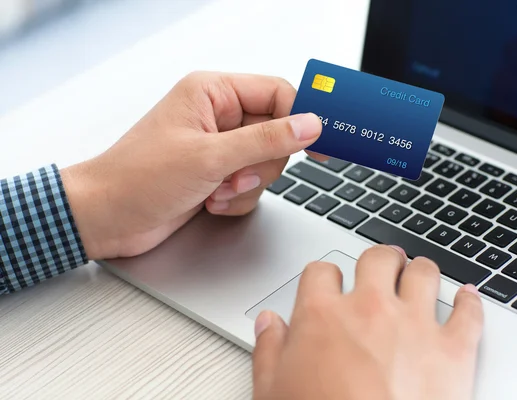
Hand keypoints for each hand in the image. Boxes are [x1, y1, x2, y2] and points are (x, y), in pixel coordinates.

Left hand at [60, 72, 322, 259]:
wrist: (105, 218)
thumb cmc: (137, 178)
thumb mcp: (210, 157)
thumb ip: (266, 140)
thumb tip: (310, 125)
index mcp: (213, 93)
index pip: (278, 94)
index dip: (303, 116)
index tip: (324, 139)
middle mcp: (218, 117)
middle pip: (277, 134)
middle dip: (261, 163)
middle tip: (236, 174)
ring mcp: (218, 148)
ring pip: (266, 164)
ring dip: (247, 184)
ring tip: (215, 190)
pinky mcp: (217, 174)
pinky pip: (251, 185)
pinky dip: (236, 199)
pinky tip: (209, 201)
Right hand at [252, 246, 483, 399]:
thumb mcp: (272, 392)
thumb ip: (268, 350)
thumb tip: (269, 325)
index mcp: (323, 315)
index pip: (321, 271)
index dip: (323, 275)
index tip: (327, 284)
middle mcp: (370, 309)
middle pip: (377, 259)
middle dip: (379, 260)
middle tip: (382, 265)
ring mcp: (415, 325)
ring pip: (423, 273)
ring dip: (420, 271)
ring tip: (419, 274)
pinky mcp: (453, 351)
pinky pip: (469, 313)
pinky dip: (470, 303)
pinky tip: (467, 297)